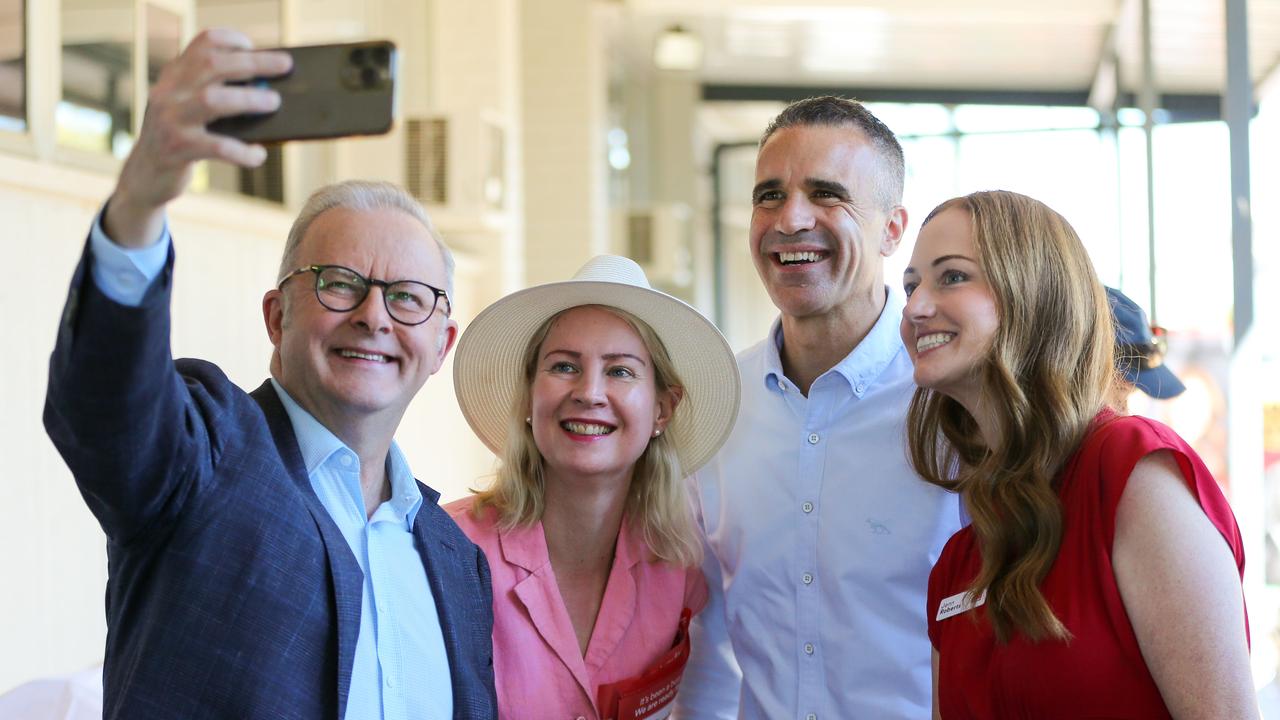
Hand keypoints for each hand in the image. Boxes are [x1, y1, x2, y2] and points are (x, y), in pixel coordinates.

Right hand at [104, 28, 291, 247]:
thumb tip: (268, 88)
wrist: (144, 177)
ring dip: (249, 98)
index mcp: (174, 77)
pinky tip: (258, 154)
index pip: (202, 43)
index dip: (231, 40)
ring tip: (274, 102)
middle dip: (253, 62)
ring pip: (212, 99)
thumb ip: (218, 95)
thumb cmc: (181, 140)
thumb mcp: (191, 110)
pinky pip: (218, 146)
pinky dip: (243, 151)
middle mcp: (169, 92)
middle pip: (212, 64)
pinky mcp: (178, 149)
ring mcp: (171, 119)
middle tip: (284, 65)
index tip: (254, 46)